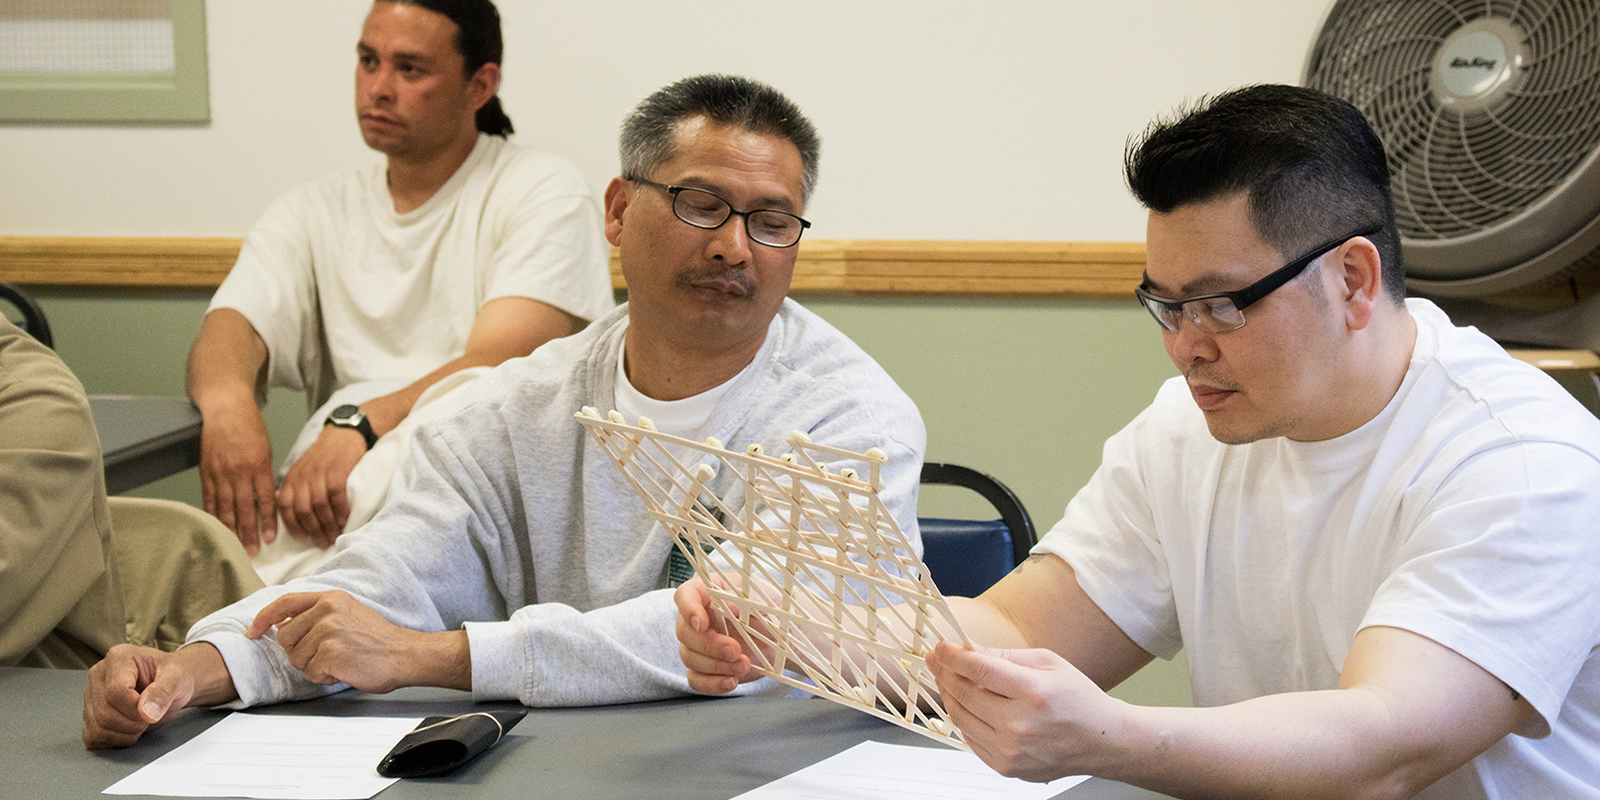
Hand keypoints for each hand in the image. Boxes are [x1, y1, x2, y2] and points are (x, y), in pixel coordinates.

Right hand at [82, 643, 235, 748]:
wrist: (170, 681)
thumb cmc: (173, 675)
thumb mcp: (177, 678)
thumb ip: (163, 692)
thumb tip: (147, 713)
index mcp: (119, 658)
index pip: (116, 692)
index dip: (136, 710)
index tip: (153, 712)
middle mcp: (99, 674)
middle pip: (105, 714)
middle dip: (134, 724)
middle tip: (152, 716)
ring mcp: (91, 694)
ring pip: (98, 728)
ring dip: (126, 734)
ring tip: (142, 721)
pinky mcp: (89, 713)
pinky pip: (94, 736)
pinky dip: (114, 740)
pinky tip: (130, 729)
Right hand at [198, 399, 276, 554]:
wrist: (226, 409)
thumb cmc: (250, 427)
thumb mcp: (267, 449)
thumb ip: (265, 474)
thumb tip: (267, 499)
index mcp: (259, 466)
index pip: (265, 500)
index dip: (267, 521)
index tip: (270, 538)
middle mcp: (239, 472)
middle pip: (244, 508)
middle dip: (249, 532)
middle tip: (252, 551)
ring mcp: (220, 472)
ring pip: (225, 507)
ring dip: (230, 528)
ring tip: (234, 545)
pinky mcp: (206, 471)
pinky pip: (209, 497)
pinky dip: (212, 514)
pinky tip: (215, 527)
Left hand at [248, 591, 467, 692]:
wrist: (404, 654)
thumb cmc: (378, 640)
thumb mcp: (347, 613)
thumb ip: (316, 614)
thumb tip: (282, 625)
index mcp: (330, 598)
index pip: (284, 603)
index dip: (263, 618)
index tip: (253, 631)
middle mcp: (327, 610)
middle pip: (286, 638)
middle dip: (300, 652)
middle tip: (328, 653)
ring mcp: (328, 631)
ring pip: (296, 658)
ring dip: (314, 666)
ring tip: (340, 660)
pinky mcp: (330, 652)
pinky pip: (310, 672)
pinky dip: (324, 677)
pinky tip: (344, 669)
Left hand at [276, 425, 366, 547]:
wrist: (345, 433)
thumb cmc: (327, 454)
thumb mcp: (305, 469)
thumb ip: (299, 488)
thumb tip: (298, 515)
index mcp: (292, 477)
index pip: (285, 505)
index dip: (292, 525)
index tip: (302, 538)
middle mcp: (303, 475)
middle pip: (302, 509)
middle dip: (312, 529)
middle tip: (322, 542)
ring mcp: (320, 472)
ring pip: (318, 505)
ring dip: (327, 524)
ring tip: (334, 536)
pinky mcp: (338, 470)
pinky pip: (336, 496)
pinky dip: (340, 511)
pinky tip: (345, 521)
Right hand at [674, 578, 774, 694]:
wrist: (782, 638)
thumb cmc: (770, 610)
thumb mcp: (763, 597)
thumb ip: (744, 599)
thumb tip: (728, 604)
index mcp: (707, 592)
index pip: (685, 595)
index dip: (688, 609)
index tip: (702, 624)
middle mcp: (697, 618)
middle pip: (685, 632)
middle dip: (709, 645)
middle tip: (735, 651)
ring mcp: (698, 645)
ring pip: (689, 657)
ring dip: (716, 665)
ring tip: (744, 665)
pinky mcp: (705, 668)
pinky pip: (696, 679)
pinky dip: (712, 683)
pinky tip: (731, 681)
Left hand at [927, 641, 1125, 782]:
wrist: (1102, 741)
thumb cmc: (1079, 700)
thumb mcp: (1049, 663)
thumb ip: (1005, 656)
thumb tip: (969, 649)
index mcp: (1034, 693)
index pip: (979, 670)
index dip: (953, 656)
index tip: (940, 647)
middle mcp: (1021, 725)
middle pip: (965, 694)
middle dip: (944, 673)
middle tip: (936, 660)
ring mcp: (1012, 751)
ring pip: (962, 719)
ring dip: (949, 696)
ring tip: (948, 680)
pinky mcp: (1007, 768)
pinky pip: (971, 740)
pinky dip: (964, 720)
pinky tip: (966, 705)